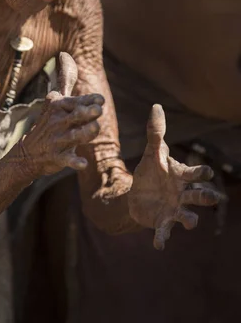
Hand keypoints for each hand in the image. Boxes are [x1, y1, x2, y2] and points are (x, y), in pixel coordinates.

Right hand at [17, 52, 103, 177]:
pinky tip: (83, 163)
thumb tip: (65, 54)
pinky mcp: (56, 157)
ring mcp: (57, 139)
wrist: (28, 153)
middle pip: (76, 115)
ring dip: (86, 133)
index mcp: (59, 105)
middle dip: (87, 112)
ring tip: (95, 128)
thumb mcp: (56, 99)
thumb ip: (65, 79)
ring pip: (75, 136)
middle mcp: (58, 121)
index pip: (76, 100)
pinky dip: (75, 162)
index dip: (90, 99)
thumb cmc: (50, 122)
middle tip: (98, 110)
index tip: (100, 100)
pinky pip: (67, 160)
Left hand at [128, 104, 223, 249]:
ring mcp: (174, 209)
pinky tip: (158, 246)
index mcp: (181, 175)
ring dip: (190, 218)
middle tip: (213, 197)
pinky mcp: (162, 222)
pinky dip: (162, 238)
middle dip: (205, 196)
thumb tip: (156, 106)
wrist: (138, 193)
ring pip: (187, 214)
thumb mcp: (151, 152)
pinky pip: (164, 231)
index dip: (200, 172)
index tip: (207, 172)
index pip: (194, 173)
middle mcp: (182, 193)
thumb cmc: (151, 171)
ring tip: (190, 221)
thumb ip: (155, 133)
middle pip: (197, 195)